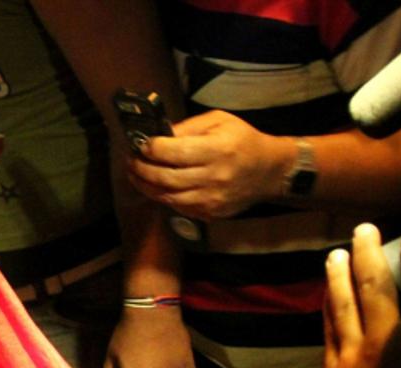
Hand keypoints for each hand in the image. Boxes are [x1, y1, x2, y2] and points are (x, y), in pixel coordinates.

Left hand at [129, 110, 294, 219]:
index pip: (174, 152)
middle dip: (141, 169)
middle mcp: (214, 177)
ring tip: (134, 174)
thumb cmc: (243, 140)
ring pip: (167, 197)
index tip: (140, 143)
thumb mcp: (219, 122)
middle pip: (166, 177)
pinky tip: (154, 186)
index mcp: (217, 150)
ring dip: (145, 186)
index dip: (152, 148)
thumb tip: (157, 136)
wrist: (269, 171)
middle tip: (130, 160)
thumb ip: (188, 128)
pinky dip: (162, 196)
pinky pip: (177, 207)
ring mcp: (211, 199)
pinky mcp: (209, 213)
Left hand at [323, 224, 400, 367]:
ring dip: (338, 275)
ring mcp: (353, 358)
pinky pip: (327, 332)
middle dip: (370, 252)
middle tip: (365, 228)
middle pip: (376, 285)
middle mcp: (389, 344)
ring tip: (336, 252)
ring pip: (343, 304)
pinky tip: (325, 297)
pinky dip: (327, 310)